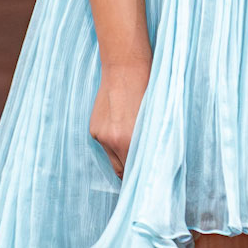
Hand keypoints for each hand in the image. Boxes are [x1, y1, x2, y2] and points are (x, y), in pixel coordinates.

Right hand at [89, 60, 149, 177]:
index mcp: (132, 140)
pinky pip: (104, 145)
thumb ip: (148, 142)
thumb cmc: (147, 91)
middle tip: (140, 170)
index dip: (141, 175)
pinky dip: (113, 143)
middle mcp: (114, 141)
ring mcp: (101, 135)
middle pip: (121, 170)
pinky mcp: (94, 130)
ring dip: (121, 157)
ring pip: (112, 159)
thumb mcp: (153, 120)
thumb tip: (149, 160)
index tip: (146, 178)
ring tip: (132, 148)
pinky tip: (121, 130)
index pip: (135, 171)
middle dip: (130, 171)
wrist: (125, 69)